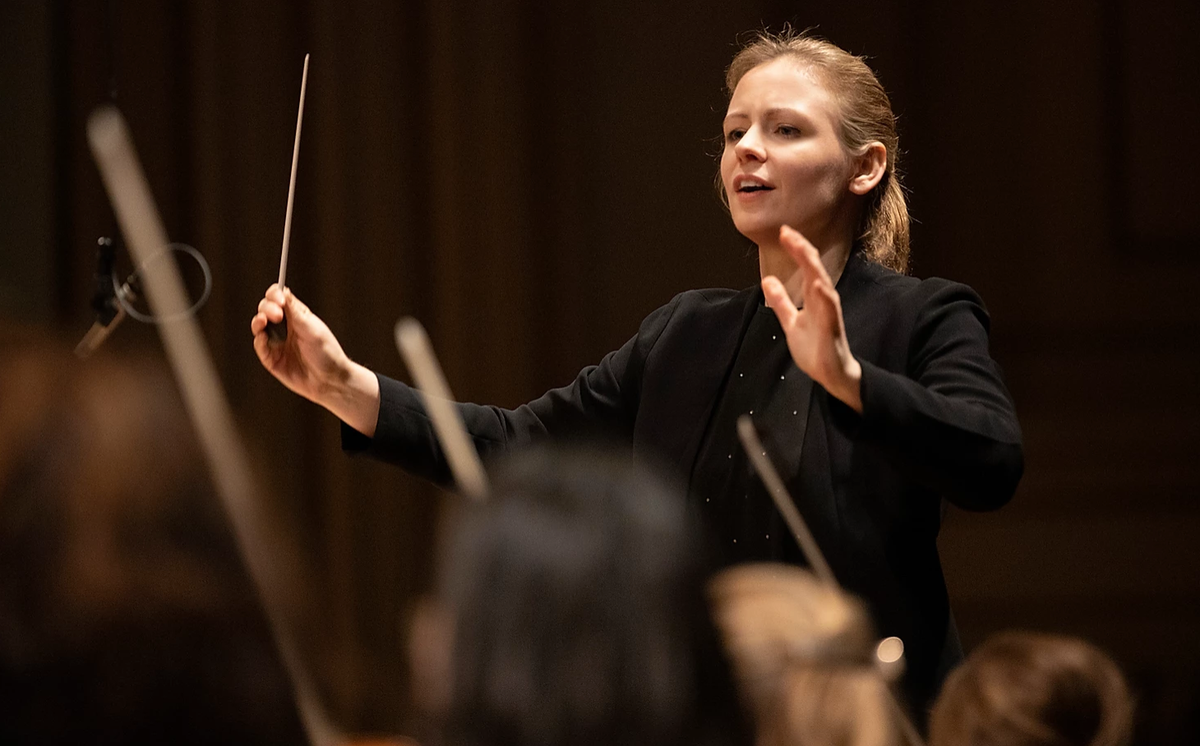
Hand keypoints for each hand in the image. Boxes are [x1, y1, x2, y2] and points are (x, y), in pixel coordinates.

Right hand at [250, 285, 379, 434]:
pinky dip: (259, 340)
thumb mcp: (311, 328)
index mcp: (297, 317)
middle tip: (277, 314)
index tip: (278, 298)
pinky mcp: (272, 359)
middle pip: (266, 309)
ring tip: (263, 320)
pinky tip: (263, 338)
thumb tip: (283, 289)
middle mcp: (285, 328)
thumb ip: (295, 310)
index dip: (275, 295)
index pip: (279, 299)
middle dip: (267, 307)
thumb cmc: (326, 353)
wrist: (330, 381)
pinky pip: (260, 347)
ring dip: (258, 321)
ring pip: (259, 326)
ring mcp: (277, 343)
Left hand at [762, 226, 862, 412]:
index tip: (784, 231)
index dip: (796, 249)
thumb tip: (767, 281)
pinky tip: (819, 286)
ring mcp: (829, 315)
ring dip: (814, 268)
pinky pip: (830, 312)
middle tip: (788, 232)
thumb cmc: (815, 347)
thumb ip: (781, 302)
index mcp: (814, 298)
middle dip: (802, 250)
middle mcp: (823, 302)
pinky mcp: (832, 331)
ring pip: (823, 285)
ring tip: (803, 250)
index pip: (805, 267)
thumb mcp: (791, 322)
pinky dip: (826, 298)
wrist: (831, 375)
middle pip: (814, 270)